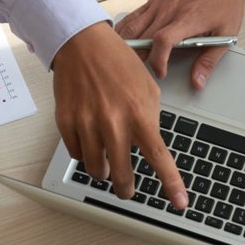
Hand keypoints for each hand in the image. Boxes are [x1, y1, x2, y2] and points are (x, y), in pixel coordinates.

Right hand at [51, 21, 187, 208]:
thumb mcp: (147, 87)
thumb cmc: (117, 62)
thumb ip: (149, 119)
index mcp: (139, 114)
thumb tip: (148, 144)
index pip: (159, 157)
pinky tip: (88, 138)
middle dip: (126, 188)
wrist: (82, 43)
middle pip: (121, 175)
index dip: (171, 184)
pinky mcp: (66, 122)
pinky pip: (75, 153)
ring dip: (102, 170)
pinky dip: (83, 152)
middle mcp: (113, 122)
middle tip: (127, 188)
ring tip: (105, 158)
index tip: (179, 202)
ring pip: (95, 169)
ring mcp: (87, 123)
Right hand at [116, 0, 244, 85]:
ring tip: (127, 60)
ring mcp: (159, 5)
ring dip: (127, 45)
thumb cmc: (224, 2)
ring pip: (132, 27)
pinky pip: (133, 16)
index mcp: (187, 19)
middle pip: (142, 38)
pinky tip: (123, 41)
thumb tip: (197, 81)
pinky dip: (124, 30)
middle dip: (138, 58)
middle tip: (141, 73)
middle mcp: (169, 10)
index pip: (163, 41)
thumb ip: (209, 60)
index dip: (158, 61)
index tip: (161, 72)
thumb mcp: (226, 34)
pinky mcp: (155, 1)